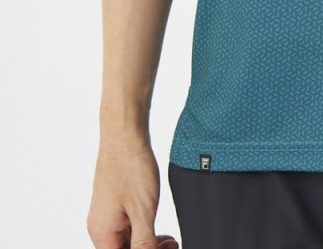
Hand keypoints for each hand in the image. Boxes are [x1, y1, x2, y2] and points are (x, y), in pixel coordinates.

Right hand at [87, 133, 178, 248]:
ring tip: (169, 240)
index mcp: (102, 233)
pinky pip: (126, 227)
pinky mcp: (114, 203)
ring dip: (147, 244)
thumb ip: (144, 243)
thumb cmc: (131, 167)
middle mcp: (100, 227)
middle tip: (172, 246)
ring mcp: (106, 214)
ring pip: (126, 241)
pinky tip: (158, 229)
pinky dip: (142, 231)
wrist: (124, 134)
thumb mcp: (143, 211)